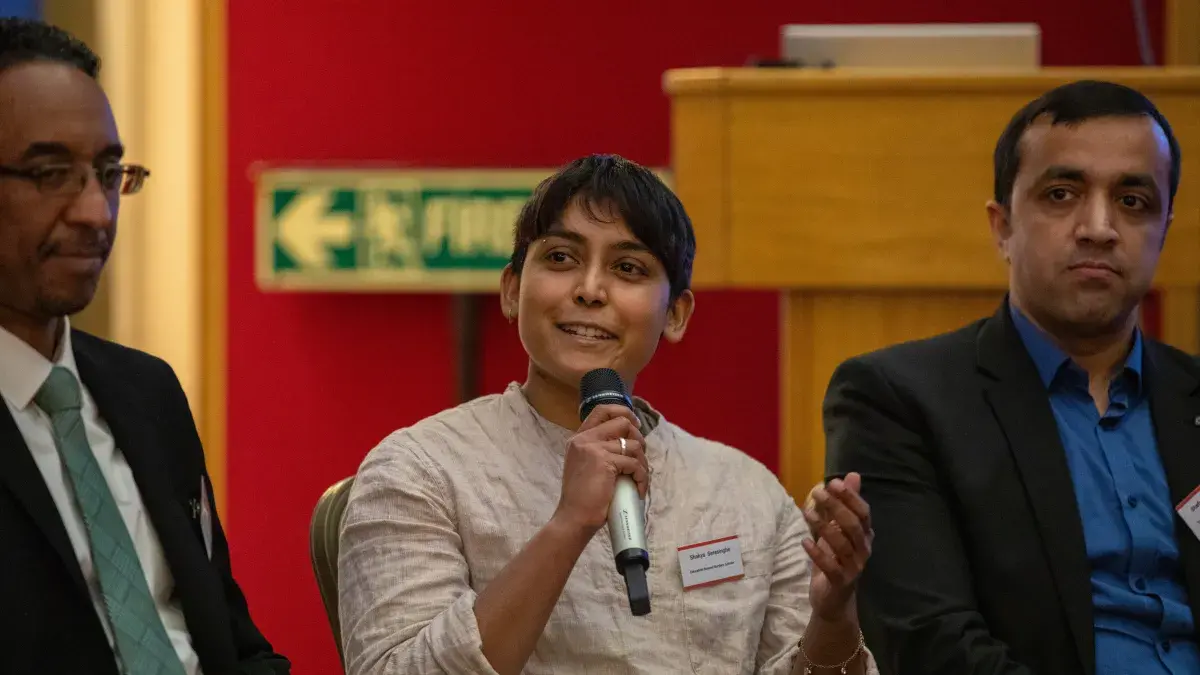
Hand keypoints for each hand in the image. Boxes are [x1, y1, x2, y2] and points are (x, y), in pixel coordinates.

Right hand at [553, 404, 648, 536]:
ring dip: (642, 463)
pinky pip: (634, 463)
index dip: (623, 412)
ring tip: (639, 478)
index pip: (602, 410)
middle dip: (638, 438)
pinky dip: (641, 477)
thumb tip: (628, 443)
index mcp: (579, 439)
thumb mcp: (586, 466)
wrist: (574, 517)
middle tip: (640, 458)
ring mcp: (594, 448)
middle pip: (623, 422)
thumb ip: (600, 451)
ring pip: (633, 444)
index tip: (635, 426)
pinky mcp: (605, 461)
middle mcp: (584, 439)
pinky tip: (638, 489)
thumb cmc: (583, 498)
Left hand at [803, 473, 871, 620]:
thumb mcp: (839, 530)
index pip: (863, 513)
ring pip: (842, 545)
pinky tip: (804, 541)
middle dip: (836, 507)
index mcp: (864, 536)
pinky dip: (817, 554)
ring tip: (807, 513)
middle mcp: (863, 550)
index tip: (833, 482)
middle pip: (853, 526)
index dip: (850, 497)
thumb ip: (845, 504)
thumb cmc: (836, 560)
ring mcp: (854, 568)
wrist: (833, 600)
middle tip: (817, 492)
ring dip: (824, 527)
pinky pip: (831, 567)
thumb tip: (853, 475)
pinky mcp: (841, 582)